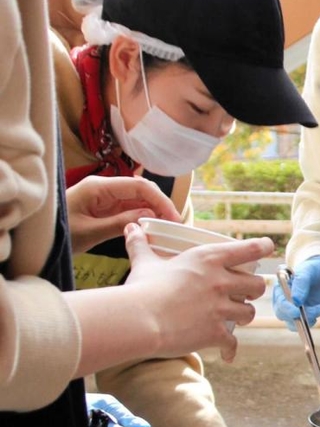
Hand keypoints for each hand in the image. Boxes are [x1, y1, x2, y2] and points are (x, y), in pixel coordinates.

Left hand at [66, 175, 180, 250]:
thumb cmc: (58, 234)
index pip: (138, 186)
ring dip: (152, 212)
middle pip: (141, 190)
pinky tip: (150, 228)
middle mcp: (104, 188)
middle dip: (160, 204)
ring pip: (137, 200)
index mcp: (99, 187)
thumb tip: (150, 218)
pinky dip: (141, 217)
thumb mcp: (90, 232)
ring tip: (166, 228)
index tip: (173, 217)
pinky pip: (128, 209)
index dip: (160, 199)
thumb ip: (120, 224)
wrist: (37, 239)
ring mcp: (104, 198)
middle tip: (174, 224)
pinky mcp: (103, 208)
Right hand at [123, 224, 272, 362]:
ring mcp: (221, 309)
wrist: (140, 319)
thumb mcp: (145, 263)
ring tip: (235, 319)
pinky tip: (227, 354)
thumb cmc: (142, 289)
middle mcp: (220, 282)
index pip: (248, 249)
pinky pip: (233, 343)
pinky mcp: (215, 333)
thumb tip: (131, 229)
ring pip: (249, 313)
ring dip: (244, 316)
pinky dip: (230, 350)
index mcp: (208, 259)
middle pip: (256, 285)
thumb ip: (141, 245)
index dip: (263, 247)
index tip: (268, 247)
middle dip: (253, 290)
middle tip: (244, 293)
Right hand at [272, 256, 319, 329]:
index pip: (279, 301)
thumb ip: (300, 283)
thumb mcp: (308, 271)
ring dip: (307, 320)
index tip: (297, 312)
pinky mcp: (301, 315)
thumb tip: (296, 301)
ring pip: (292, 323)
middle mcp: (282, 300)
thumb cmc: (313, 269)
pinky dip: (311, 321)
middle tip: (316, 310)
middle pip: (282, 315)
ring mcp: (291, 309)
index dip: (286, 308)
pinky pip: (302, 324)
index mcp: (280, 287)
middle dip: (297, 317)